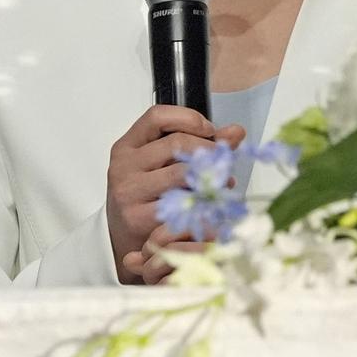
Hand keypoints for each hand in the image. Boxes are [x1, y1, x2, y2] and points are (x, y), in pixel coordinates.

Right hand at [105, 105, 244, 283]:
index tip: (210, 129)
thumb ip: (196, 143)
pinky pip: (180, 204)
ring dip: (210, 175)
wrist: (120, 239)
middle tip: (224, 160)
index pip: (156, 117)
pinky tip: (211, 203)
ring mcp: (129, 192)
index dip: (188, 118)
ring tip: (223, 181)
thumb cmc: (145, 196)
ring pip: (182, 172)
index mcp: (127, 146)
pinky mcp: (138, 218)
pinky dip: (202, 201)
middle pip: (176, 142)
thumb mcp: (161, 164)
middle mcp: (124, 165)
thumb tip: (235, 131)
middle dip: (208, 149)